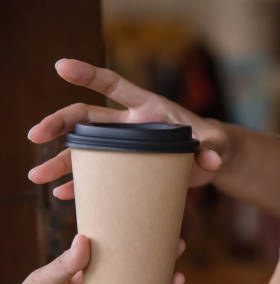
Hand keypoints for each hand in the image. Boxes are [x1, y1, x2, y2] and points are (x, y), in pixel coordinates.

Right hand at [27, 59, 230, 198]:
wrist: (213, 161)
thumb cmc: (215, 144)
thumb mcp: (216, 143)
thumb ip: (214, 147)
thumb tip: (212, 160)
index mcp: (149, 108)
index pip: (115, 86)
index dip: (90, 74)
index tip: (61, 66)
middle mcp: (130, 125)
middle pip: (87, 119)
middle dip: (59, 124)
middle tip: (35, 135)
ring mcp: (126, 148)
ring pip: (85, 151)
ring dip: (60, 161)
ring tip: (36, 175)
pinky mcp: (129, 170)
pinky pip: (99, 176)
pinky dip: (81, 184)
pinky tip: (63, 193)